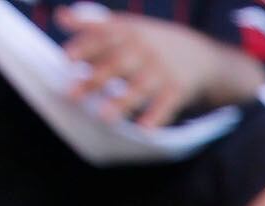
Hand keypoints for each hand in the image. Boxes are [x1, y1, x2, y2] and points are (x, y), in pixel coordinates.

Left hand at [57, 7, 249, 123]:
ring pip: (140, 86)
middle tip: (72, 95)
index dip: (86, 47)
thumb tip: (61, 17)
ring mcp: (162, 69)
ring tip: (104, 117)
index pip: (104, 37)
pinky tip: (144, 130)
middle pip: (117, 63)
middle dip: (94, 79)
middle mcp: (145, 48)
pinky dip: (156, 117)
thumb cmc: (152, 43)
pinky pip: (166, 104)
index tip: (67, 59)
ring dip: (122, 101)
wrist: (203, 56)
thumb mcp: (129, 27)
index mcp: (129, 31)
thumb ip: (95, 25)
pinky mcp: (178, 89)